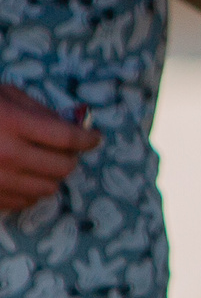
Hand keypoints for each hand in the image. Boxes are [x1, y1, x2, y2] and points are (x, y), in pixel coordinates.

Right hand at [0, 85, 98, 212]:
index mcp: (13, 123)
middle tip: (66, 150)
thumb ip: (37, 110)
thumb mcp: (2, 94)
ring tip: (41, 163)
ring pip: (48, 189)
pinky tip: (22, 176)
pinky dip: (31, 191)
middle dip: (70, 158)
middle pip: (63, 168)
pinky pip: (25, 203)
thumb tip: (71, 125)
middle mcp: (8, 154)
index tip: (94, 138)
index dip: (87, 138)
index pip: (67, 138)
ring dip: (51, 176)